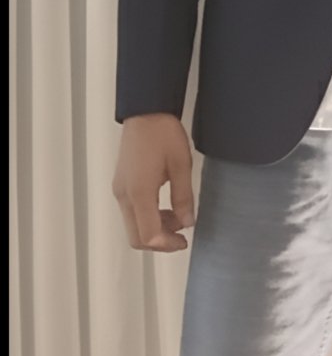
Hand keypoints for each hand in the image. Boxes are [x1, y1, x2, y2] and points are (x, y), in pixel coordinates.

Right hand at [112, 113, 195, 251]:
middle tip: (181, 235)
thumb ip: (184, 197)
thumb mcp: (181, 165)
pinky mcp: (121, 184)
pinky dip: (148, 217)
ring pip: (133, 226)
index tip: (184, 241)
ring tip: (178, 216)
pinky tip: (166, 207)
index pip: (148, 235)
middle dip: (159, 242)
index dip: (167, 245)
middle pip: (135, 237)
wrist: (146, 111)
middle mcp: (124, 195)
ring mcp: (120, 190)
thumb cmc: (163, 133)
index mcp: (139, 192)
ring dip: (154, 230)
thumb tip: (187, 223)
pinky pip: (131, 212)